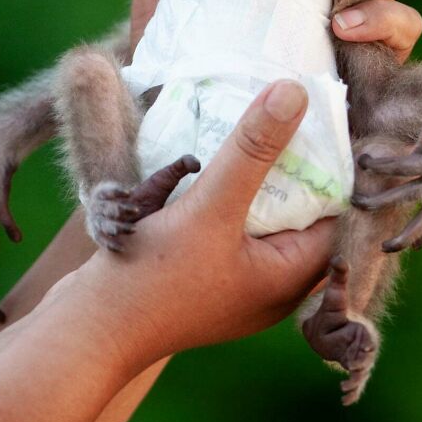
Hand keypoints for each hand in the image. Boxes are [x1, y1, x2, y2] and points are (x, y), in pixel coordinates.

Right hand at [79, 80, 334, 362]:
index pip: (333, 211)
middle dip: (287, 165)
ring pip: (259, 216)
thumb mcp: (212, 206)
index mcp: (290, 278)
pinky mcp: (204, 278)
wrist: (89, 329)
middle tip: (279, 115)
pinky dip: (223, 197)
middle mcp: (271, 286)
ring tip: (245, 132)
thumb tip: (295, 92)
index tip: (317, 119)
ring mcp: (236, 284)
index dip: (328, 165)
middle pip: (296, 211)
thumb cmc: (155, 278)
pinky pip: (228, 227)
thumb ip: (254, 150)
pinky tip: (205, 166)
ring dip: (251, 178)